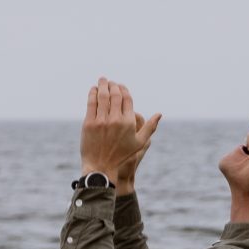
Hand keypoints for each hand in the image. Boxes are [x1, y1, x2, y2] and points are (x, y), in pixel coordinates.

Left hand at [80, 77, 161, 191]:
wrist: (101, 167)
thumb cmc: (122, 157)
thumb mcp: (140, 143)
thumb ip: (150, 127)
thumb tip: (159, 114)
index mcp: (129, 122)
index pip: (127, 98)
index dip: (123, 89)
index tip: (120, 86)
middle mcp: (115, 120)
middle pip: (115, 95)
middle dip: (113, 85)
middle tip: (110, 81)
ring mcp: (101, 121)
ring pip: (102, 96)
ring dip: (102, 85)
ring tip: (102, 80)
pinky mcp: (89, 124)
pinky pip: (91, 104)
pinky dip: (92, 94)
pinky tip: (93, 90)